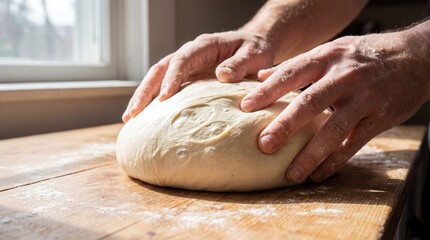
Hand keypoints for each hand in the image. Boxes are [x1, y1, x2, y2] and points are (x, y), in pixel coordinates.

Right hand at [122, 31, 274, 121]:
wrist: (254, 46)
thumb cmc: (254, 50)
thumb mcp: (254, 54)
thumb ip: (240, 64)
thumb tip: (222, 75)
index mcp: (204, 46)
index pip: (182, 60)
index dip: (171, 78)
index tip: (165, 97)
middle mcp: (190, 54)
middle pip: (160, 69)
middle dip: (145, 91)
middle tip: (133, 113)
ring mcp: (186, 65)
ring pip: (157, 78)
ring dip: (143, 97)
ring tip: (130, 118)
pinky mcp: (186, 77)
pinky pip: (164, 86)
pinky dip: (153, 101)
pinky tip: (146, 118)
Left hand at [241, 29, 429, 182]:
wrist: (414, 57)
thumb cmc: (363, 55)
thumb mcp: (330, 51)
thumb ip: (296, 65)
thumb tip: (261, 76)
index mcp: (327, 57)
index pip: (291, 73)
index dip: (267, 91)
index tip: (246, 107)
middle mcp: (344, 77)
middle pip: (310, 103)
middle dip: (285, 126)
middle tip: (264, 145)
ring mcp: (364, 98)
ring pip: (334, 130)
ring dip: (310, 155)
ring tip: (290, 174)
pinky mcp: (379, 118)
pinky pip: (353, 145)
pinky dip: (334, 162)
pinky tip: (317, 175)